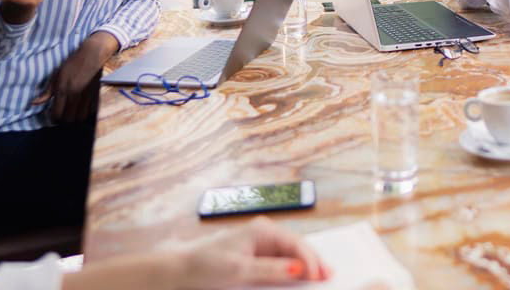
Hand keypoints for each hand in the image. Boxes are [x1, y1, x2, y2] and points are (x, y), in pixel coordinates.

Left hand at [32, 31, 117, 121]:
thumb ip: (47, 92)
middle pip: (68, 119)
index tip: (53, 115)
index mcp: (62, 90)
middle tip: (62, 115)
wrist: (92, 55)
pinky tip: (81, 108)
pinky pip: (89, 112)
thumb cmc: (72, 64)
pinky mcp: (95, 95)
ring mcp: (86, 96)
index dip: (53, 118)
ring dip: (75, 118)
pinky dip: (85, 113)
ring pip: (80, 118)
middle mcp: (74, 95)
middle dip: (64, 120)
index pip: (56, 114)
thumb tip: (34, 103)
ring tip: (72, 113)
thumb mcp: (56, 75)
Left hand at [172, 216, 329, 287]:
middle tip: (330, 277)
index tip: (320, 276)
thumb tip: (298, 268)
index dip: (310, 260)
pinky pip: (279, 261)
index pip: (295, 243)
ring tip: (319, 278)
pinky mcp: (255, 256)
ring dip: (303, 266)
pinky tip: (299, 278)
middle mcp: (264, 233)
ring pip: (290, 254)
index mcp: (262, 230)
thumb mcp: (240, 271)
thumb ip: (271, 270)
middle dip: (312, 261)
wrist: (179, 272)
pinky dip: (290, 270)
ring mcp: (260, 244)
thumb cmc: (206, 267)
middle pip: (296, 247)